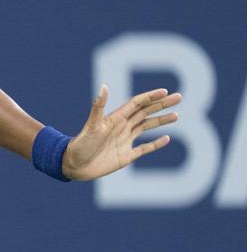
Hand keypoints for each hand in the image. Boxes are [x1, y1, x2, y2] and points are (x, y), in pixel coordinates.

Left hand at [62, 86, 180, 181]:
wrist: (73, 165)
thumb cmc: (81, 144)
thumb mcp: (92, 125)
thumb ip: (99, 107)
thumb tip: (104, 86)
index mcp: (116, 119)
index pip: (137, 104)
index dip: (150, 97)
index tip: (165, 91)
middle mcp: (122, 128)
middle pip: (145, 113)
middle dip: (161, 105)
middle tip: (179, 97)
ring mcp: (124, 141)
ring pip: (146, 127)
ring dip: (161, 121)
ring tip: (176, 115)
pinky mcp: (126, 156)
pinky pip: (144, 148)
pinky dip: (155, 144)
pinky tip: (167, 138)